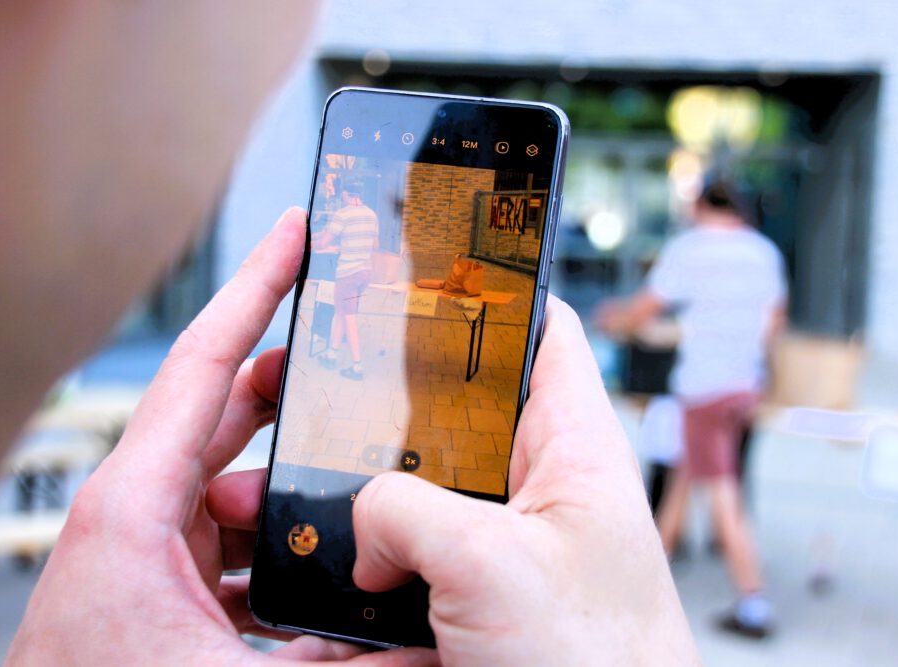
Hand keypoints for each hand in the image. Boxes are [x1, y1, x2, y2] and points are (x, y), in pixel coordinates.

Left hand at [7, 208, 432, 665]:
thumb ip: (340, 659)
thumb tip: (426, 650)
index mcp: (135, 508)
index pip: (205, 364)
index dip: (257, 288)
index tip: (295, 235)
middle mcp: (138, 511)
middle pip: (229, 410)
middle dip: (297, 379)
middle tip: (355, 346)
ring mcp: (151, 545)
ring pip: (238, 478)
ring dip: (293, 476)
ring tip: (358, 470)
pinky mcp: (163, 580)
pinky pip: (234, 533)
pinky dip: (278, 535)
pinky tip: (321, 557)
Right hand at [209, 299, 698, 665]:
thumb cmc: (601, 666)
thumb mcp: (492, 568)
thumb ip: (405, 512)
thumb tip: (359, 526)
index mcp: (573, 445)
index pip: (538, 328)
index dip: (482, 290)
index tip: (412, 270)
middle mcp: (543, 483)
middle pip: (459, 408)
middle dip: (387, 403)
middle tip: (316, 390)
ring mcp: (512, 543)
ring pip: (426, 489)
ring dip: (366, 494)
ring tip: (296, 484)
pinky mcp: (485, 596)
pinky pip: (417, 555)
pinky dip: (371, 559)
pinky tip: (325, 566)